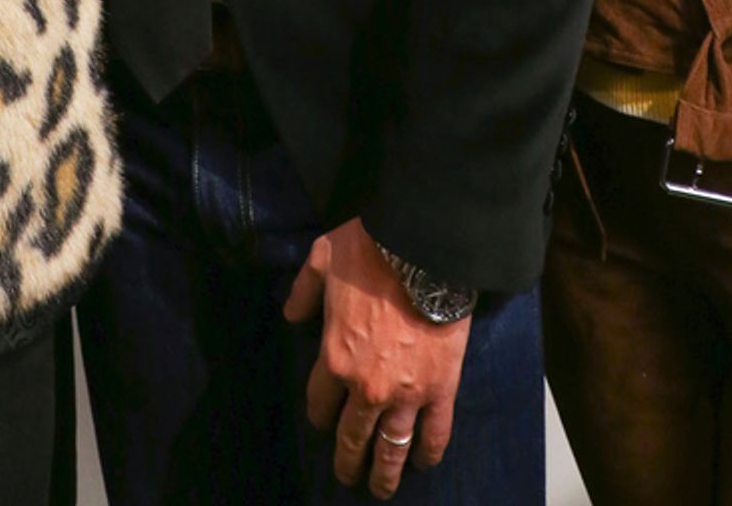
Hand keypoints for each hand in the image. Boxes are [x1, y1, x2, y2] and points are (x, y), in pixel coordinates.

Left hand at [283, 217, 471, 499]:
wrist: (423, 250)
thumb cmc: (368, 251)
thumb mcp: (322, 260)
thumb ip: (303, 291)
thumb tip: (291, 314)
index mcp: (333, 359)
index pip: (319, 403)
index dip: (319, 415)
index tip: (323, 420)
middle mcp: (365, 388)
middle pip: (353, 437)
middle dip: (348, 461)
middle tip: (348, 476)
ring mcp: (405, 393)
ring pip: (391, 447)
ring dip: (385, 472)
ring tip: (382, 489)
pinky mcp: (440, 389)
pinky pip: (435, 432)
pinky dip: (429, 452)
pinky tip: (423, 463)